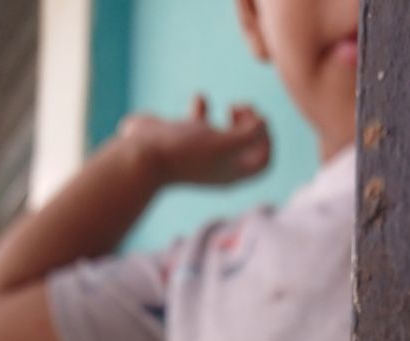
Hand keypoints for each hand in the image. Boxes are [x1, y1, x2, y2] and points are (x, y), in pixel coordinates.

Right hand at [119, 96, 271, 186]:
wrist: (140, 155)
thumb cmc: (184, 151)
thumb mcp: (223, 144)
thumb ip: (249, 135)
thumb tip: (264, 122)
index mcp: (231, 174)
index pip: (264, 162)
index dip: (268, 139)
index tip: (257, 120)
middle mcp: (217, 166)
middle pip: (250, 150)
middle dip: (254, 126)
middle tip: (243, 109)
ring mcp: (198, 153)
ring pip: (226, 137)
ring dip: (237, 120)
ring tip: (232, 106)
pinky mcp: (179, 138)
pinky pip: (198, 122)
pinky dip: (203, 107)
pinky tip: (200, 98)